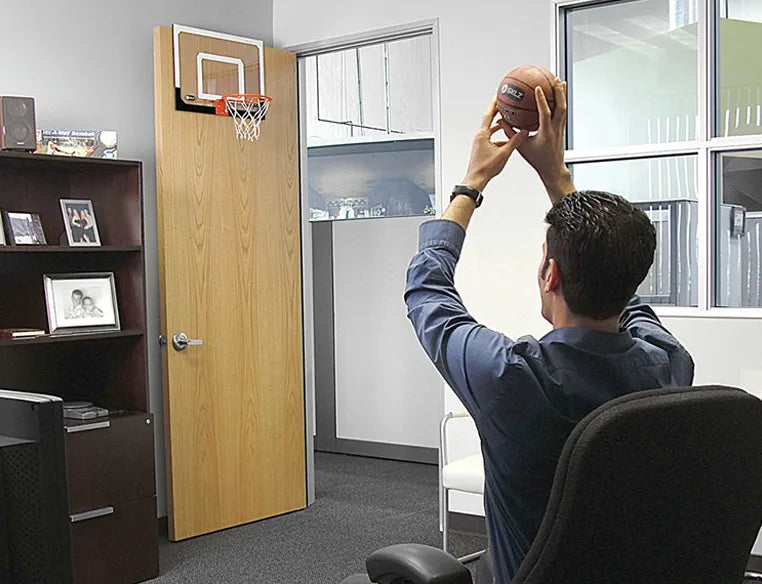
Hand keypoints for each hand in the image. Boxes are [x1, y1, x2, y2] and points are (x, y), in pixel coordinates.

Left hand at [462, 98, 528, 192]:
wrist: (476, 180)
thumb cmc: (486, 168)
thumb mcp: (504, 153)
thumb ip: (515, 141)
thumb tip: (524, 132)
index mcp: (482, 135)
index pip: (488, 115)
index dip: (494, 104)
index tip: (498, 95)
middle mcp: (480, 137)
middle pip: (489, 120)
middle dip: (497, 112)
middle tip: (504, 104)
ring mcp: (480, 143)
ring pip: (490, 131)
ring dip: (499, 125)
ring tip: (508, 120)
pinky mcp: (481, 149)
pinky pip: (491, 139)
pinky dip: (499, 137)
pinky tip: (507, 140)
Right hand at [501, 78, 573, 202]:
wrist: (552, 169)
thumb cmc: (537, 159)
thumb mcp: (521, 147)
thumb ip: (511, 133)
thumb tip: (502, 120)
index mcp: (546, 133)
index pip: (545, 113)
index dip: (542, 100)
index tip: (539, 88)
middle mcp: (556, 128)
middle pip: (561, 107)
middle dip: (558, 92)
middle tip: (555, 79)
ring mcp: (561, 128)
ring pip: (564, 107)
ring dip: (562, 94)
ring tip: (559, 81)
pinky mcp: (562, 128)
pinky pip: (562, 111)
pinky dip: (560, 101)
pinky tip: (558, 95)